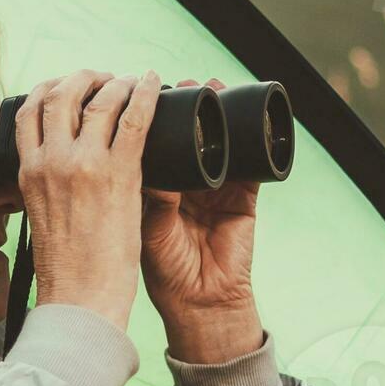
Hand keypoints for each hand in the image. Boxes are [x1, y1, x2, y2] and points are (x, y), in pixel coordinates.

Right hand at [18, 69, 155, 332]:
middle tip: (103, 79)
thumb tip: (61, 174)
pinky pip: (134, 118)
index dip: (49, 90)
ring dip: (115, 82)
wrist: (81, 299)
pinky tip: (152, 82)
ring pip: (97, 99)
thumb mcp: (41, 218)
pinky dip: (143, 93)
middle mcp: (50, 161)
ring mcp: (83, 165)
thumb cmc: (68, 270)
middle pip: (60, 94)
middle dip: (82, 77)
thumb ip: (46, 188)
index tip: (68, 87)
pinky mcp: (119, 174)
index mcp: (27, 173)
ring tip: (130, 81)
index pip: (27, 112)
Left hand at [141, 80, 262, 363]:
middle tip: (179, 82)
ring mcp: (217, 186)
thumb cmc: (162, 271)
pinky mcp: (246, 196)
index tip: (138, 90)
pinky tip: (248, 116)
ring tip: (212, 87)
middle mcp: (186, 182)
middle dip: (184, 106)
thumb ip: (145, 193)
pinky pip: (252, 161)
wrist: (198, 303)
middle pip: (186, 134)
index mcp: (156, 187)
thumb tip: (132, 153)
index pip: (151, 143)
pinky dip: (251, 138)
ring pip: (219, 139)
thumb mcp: (144, 227)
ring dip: (217, 112)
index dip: (147, 117)